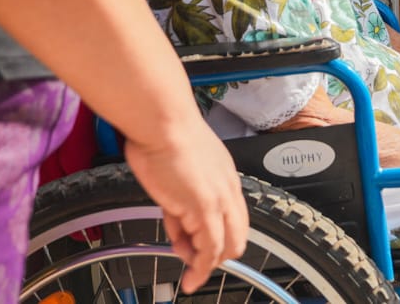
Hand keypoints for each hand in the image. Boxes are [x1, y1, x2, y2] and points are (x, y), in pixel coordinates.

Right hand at [123, 115, 248, 292]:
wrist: (162, 121)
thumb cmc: (163, 133)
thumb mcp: (176, 169)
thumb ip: (180, 196)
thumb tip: (175, 218)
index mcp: (224, 175)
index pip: (233, 216)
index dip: (219, 236)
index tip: (202, 247)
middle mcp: (228, 189)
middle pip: (237, 236)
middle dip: (217, 255)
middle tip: (197, 264)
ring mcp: (218, 200)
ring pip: (225, 247)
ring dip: (205, 264)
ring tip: (186, 267)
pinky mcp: (204, 210)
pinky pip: (209, 250)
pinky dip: (201, 269)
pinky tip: (192, 278)